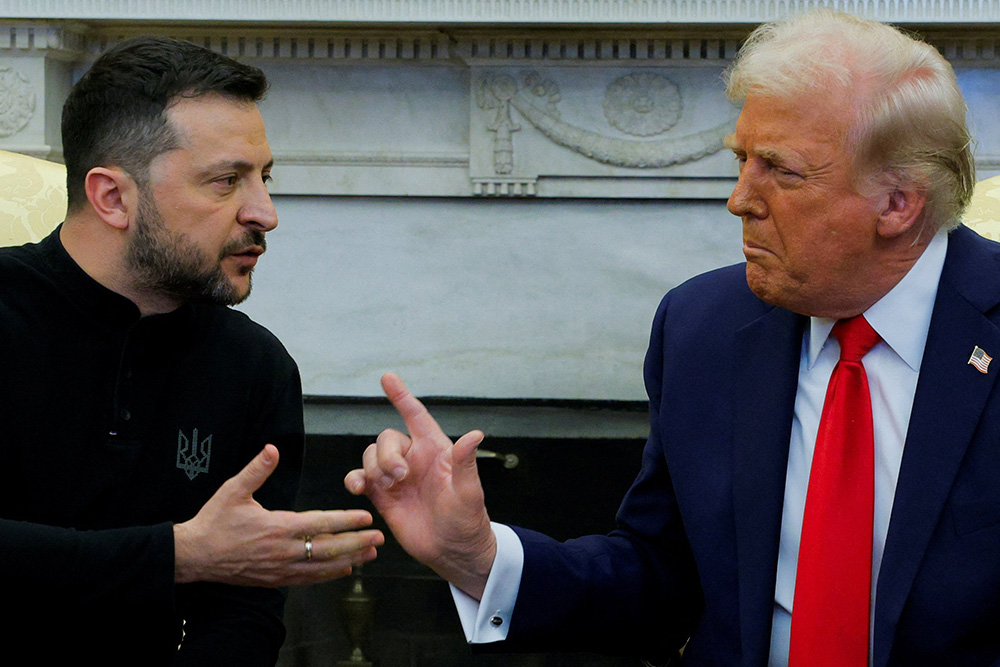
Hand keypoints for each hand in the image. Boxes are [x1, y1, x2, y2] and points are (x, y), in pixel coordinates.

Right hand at [174, 444, 383, 586]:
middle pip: (329, 548)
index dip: (346, 521)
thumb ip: (256, 470)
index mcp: (277, 527)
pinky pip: (309, 579)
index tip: (366, 517)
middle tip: (380, 538)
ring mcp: (280, 569)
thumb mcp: (232, 490)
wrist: (195, 556)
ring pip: (322, 567)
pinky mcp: (275, 580)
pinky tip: (345, 569)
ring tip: (371, 554)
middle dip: (357, 543)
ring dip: (349, 560)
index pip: (320, 523)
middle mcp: (283, 550)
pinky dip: (329, 575)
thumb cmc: (214, 521)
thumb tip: (272, 449)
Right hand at [344, 373, 495, 598]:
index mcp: (436, 451)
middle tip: (399, 477)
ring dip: (372, 467)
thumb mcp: (468, 494)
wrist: (452, 552)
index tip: (388, 377)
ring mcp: (396, 477)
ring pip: (371, 455)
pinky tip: (358, 489)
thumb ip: (466, 464)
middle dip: (386, 453)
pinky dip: (354, 479)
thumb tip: (475, 436)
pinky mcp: (382, 496)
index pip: (416, 416)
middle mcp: (414, 459)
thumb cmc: (467, 521)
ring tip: (387, 486)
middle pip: (387, 438)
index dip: (402, 396)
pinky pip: (360, 477)